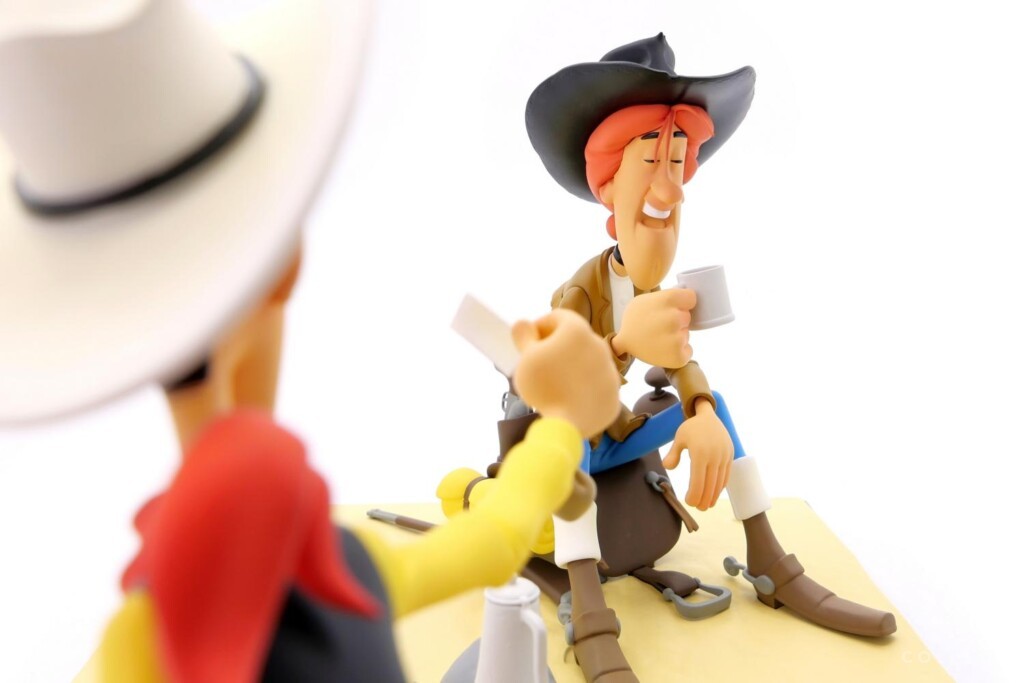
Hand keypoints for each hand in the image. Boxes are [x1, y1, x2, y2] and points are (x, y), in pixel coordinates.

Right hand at [511, 309, 619, 438]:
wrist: (566, 425)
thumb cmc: (543, 385)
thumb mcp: (526, 357)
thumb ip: (524, 336)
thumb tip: (523, 324)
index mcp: (577, 331)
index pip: (557, 317)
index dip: (540, 326)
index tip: (529, 342)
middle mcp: (599, 345)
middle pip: (574, 339)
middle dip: (557, 347)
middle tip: (539, 363)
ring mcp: (610, 370)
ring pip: (588, 361)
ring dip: (572, 366)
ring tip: (554, 383)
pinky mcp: (614, 393)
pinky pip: (596, 384)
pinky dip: (584, 387)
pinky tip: (568, 397)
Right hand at [611, 289, 693, 367]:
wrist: (625, 343)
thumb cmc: (636, 319)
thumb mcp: (646, 299)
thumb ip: (666, 296)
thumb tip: (684, 298)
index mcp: (668, 300)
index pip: (691, 297)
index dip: (682, 303)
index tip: (673, 308)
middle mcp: (674, 318)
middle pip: (687, 316)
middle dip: (678, 320)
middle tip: (661, 325)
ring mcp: (677, 339)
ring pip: (687, 333)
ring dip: (677, 335)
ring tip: (659, 338)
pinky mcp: (679, 357)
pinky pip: (688, 349)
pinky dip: (679, 351)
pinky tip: (664, 349)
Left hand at [662, 398, 733, 509]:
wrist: (709, 415)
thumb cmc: (691, 428)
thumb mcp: (679, 438)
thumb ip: (673, 454)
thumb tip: (667, 467)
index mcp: (700, 453)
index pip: (698, 480)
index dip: (694, 494)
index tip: (689, 503)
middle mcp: (714, 456)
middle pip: (710, 484)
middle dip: (704, 499)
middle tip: (698, 508)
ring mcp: (724, 456)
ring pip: (720, 481)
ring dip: (713, 495)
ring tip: (706, 505)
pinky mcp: (729, 456)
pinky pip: (726, 475)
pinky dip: (721, 486)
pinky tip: (714, 493)